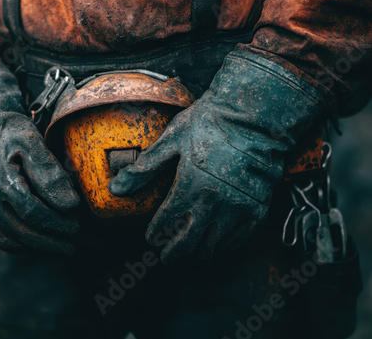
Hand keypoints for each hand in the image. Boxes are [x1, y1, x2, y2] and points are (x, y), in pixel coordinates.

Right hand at [0, 68, 80, 253]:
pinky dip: (25, 247)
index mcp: (3, 181)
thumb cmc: (9, 135)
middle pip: (26, 231)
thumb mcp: (30, 141)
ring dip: (43, 248)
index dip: (59, 222)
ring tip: (67, 247)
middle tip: (80, 242)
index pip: (35, 212)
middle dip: (56, 240)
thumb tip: (70, 204)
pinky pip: (2, 241)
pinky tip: (44, 244)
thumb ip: (50, 171)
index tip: (80, 223)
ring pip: (14, 241)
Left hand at [109, 51, 323, 263]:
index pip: (165, 223)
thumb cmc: (209, 124)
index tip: (151, 238)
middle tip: (167, 257)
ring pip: (213, 246)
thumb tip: (117, 187)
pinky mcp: (257, 209)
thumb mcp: (171, 141)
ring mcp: (237, 209)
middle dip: (174, 254)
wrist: (253, 116)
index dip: (155, 234)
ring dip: (198, 253)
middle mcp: (213, 203)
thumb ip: (144, 168)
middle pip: (189, 243)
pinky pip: (238, 240)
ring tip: (190, 253)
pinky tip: (216, 244)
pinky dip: (224, 246)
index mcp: (189, 187)